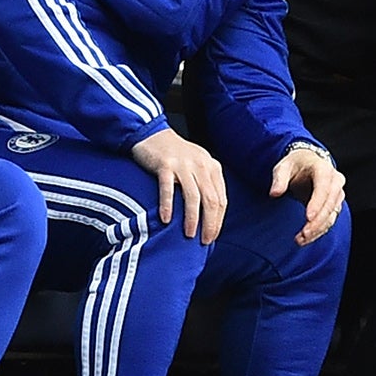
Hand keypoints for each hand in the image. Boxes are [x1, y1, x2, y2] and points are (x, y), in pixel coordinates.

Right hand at [131, 127, 226, 244]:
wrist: (153, 135)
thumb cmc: (176, 156)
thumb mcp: (197, 166)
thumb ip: (205, 185)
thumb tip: (209, 217)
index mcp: (212, 167)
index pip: (221, 199)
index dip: (218, 220)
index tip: (212, 236)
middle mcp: (201, 165)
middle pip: (211, 200)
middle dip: (210, 223)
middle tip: (204, 241)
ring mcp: (183, 165)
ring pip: (193, 197)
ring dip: (192, 218)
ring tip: (189, 234)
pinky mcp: (165, 165)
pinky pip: (168, 189)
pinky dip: (168, 205)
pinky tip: (166, 219)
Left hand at [272, 144, 345, 246]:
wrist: (308, 163)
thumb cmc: (295, 165)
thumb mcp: (283, 166)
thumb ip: (279, 179)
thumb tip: (274, 193)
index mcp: (323, 168)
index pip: (324, 187)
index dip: (317, 202)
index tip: (308, 217)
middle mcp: (335, 181)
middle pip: (330, 204)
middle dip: (317, 221)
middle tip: (303, 234)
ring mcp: (337, 194)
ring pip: (332, 215)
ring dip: (318, 229)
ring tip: (300, 240)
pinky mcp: (335, 205)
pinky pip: (330, 220)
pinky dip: (319, 231)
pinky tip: (305, 239)